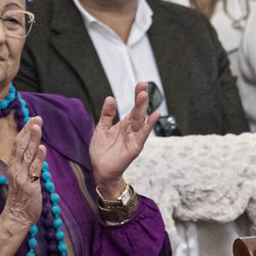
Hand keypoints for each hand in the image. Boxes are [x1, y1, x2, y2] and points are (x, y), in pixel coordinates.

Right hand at [0, 117, 45, 230]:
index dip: (25, 131)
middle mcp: (16, 169)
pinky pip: (35, 170)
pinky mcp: (30, 186)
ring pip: (27, 155)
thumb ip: (28, 165)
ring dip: (33, 140)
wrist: (16, 217)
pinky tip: (43, 148)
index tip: (32, 119)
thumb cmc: (21, 198)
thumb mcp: (23, 177)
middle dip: (29, 131)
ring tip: (38, 126)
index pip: (18, 144)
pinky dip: (39, 158)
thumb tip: (36, 152)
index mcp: (14, 166)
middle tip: (36, 117)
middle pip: (21, 146)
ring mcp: (22, 177)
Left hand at [89, 82, 157, 196]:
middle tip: (143, 85)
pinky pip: (143, 134)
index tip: (141, 84)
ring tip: (144, 95)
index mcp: (125, 125)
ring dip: (143, 108)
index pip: (133, 108)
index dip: (136, 96)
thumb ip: (107, 115)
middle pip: (138, 111)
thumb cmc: (102, 151)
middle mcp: (132, 130)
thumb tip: (110, 98)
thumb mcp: (101, 129)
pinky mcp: (135, 147)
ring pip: (141, 120)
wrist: (101, 170)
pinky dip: (149, 125)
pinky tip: (154, 116)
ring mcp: (135, 138)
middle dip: (141, 98)